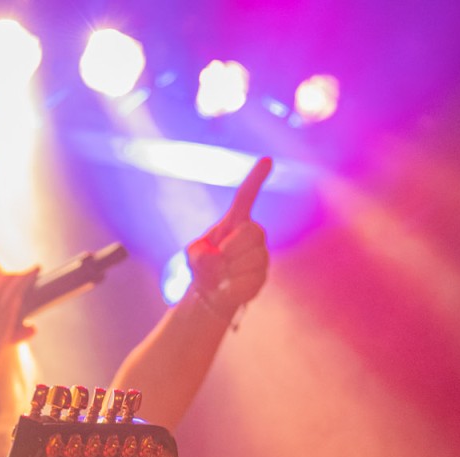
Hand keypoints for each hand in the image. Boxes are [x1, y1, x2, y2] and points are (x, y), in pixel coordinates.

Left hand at [186, 156, 271, 314]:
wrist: (210, 294)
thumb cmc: (203, 267)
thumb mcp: (193, 255)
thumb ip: (199, 253)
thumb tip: (216, 258)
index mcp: (235, 222)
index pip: (246, 196)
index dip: (256, 178)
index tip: (267, 160)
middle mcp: (252, 235)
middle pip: (252, 231)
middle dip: (232, 248)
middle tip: (219, 260)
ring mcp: (260, 255)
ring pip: (252, 258)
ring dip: (230, 270)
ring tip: (221, 276)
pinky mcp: (261, 275)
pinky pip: (250, 279)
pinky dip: (233, 286)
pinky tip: (228, 286)